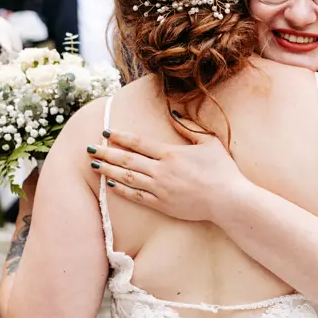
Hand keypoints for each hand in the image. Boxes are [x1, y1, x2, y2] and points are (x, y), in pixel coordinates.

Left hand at [87, 113, 250, 222]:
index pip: (139, 143)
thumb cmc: (222, 170)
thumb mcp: (209, 142)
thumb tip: (173, 113)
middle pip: (127, 159)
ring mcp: (160, 189)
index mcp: (171, 153)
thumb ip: (189, 127)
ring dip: (109, 170)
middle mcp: (161, 171)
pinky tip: (111, 184)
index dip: (121, 137)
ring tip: (94, 165)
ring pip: (128, 178)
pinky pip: (137, 196)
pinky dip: (122, 190)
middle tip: (89, 148)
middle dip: (106, 152)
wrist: (228, 200)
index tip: (106, 132)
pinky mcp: (162, 205)